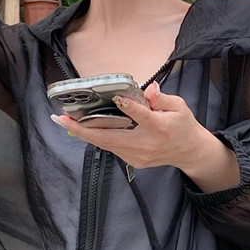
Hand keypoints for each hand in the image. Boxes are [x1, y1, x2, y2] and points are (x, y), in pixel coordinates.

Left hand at [51, 82, 240, 191]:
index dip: (131, 108)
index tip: (118, 98)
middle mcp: (146, 144)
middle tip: (61, 118)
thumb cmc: (183, 125)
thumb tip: (147, 89)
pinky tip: (81, 128)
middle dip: (82, 128)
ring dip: (83, 133)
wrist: (189, 152)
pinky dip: (95, 138)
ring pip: (105, 144)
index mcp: (160, 127)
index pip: (143, 117)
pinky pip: (111, 147)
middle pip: (110, 138)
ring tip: (63, 121)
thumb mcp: (179, 106)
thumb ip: (161, 98)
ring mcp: (137, 155)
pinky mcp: (133, 160)